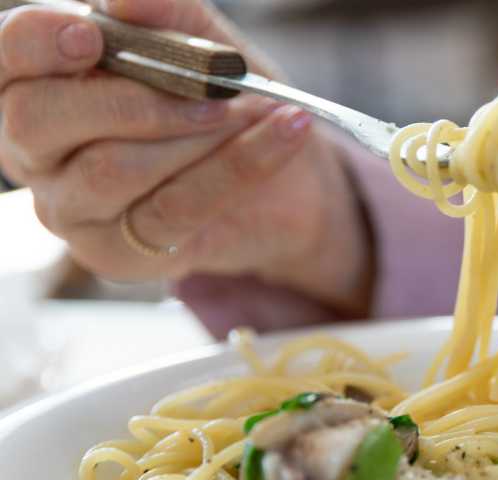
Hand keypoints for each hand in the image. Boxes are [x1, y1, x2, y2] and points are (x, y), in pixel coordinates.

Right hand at [0, 0, 370, 315]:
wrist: (288, 181)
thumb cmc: (226, 103)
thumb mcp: (205, 45)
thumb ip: (166, 18)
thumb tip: (125, 0)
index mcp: (38, 84)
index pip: (5, 60)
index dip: (38, 43)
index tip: (93, 35)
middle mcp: (36, 152)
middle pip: (38, 121)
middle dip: (132, 99)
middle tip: (211, 89)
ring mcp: (72, 210)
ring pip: (109, 169)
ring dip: (195, 134)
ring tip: (257, 110)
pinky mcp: (121, 254)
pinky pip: (175, 208)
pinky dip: (242, 165)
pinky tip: (287, 131)